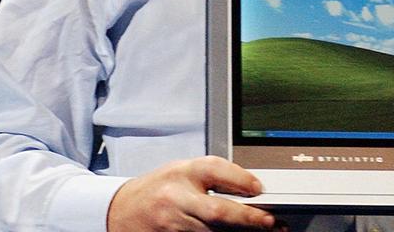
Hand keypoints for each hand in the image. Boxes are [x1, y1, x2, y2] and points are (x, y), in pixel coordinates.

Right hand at [107, 155, 275, 231]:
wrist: (122, 210)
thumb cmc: (159, 187)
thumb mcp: (183, 169)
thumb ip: (213, 175)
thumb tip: (250, 186)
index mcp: (183, 172)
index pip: (215, 170)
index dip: (241, 180)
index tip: (260, 188)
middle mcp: (177, 198)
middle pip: (217, 211)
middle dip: (247, 219)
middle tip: (271, 222)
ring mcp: (173, 225)